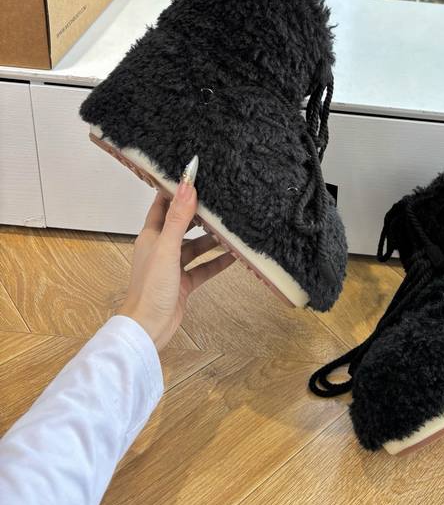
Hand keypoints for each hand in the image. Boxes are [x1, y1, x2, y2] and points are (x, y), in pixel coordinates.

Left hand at [118, 176, 234, 350]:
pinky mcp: (183, 284)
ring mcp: (172, 267)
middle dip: (198, 213)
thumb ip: (179, 218)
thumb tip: (187, 185)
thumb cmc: (150, 288)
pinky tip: (234, 256)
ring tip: (231, 227)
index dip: (175, 191)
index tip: (191, 176)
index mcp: (151, 237)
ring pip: (195, 247)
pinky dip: (217, 262)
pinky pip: (203, 268)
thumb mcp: (167, 248)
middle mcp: (161, 249)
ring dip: (211, 239)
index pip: (162, 206)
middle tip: (218, 199)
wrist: (148, 328)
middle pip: (182, 224)